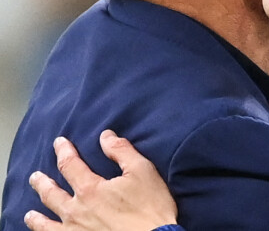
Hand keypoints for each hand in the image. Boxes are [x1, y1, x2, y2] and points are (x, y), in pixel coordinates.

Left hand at [25, 130, 177, 230]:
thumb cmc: (149, 207)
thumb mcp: (142, 170)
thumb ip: (121, 151)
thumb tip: (105, 136)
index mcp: (91, 190)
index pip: (70, 165)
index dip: (64, 151)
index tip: (59, 143)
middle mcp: (76, 212)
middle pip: (51, 194)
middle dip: (42, 183)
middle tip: (35, 176)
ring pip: (46, 224)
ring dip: (37, 216)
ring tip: (30, 213)